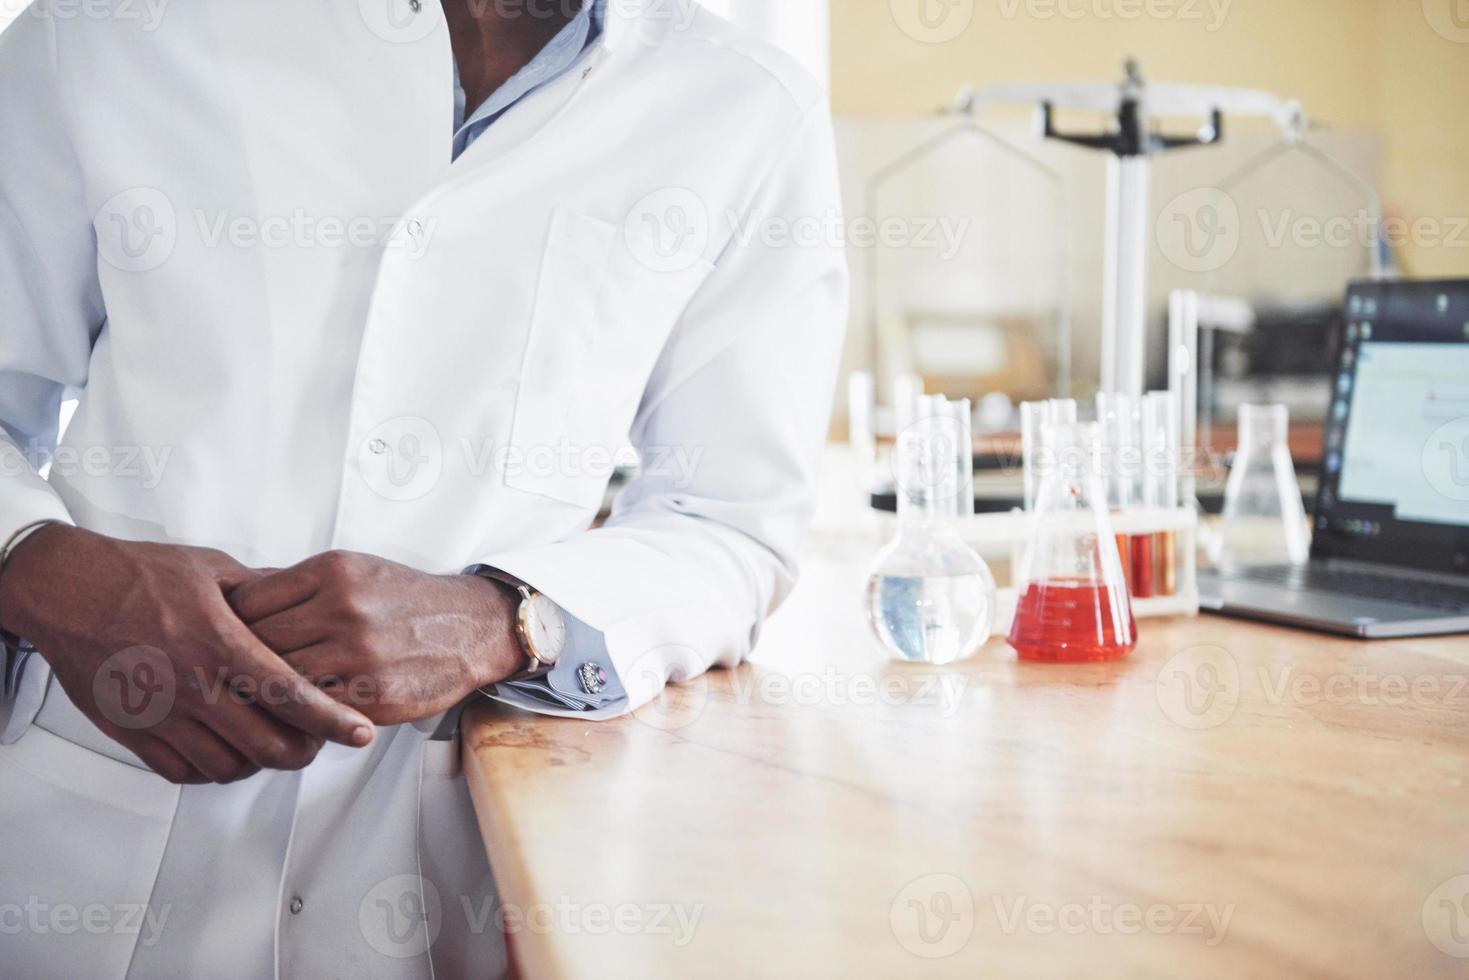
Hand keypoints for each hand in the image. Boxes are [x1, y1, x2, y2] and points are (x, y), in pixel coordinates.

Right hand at [0, 525, 374, 783]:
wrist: (66, 590)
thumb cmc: (137, 574)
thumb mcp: (212, 569)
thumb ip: (265, 590)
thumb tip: (309, 597)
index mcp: (217, 641)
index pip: (289, 693)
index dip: (331, 720)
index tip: (359, 732)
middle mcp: (190, 684)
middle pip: (265, 744)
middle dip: (303, 751)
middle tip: (316, 741)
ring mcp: (160, 713)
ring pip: (226, 766)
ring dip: (258, 762)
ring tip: (273, 743)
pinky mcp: (133, 731)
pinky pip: (182, 772)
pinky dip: (212, 770)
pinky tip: (226, 750)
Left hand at [228, 550, 521, 725]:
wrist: (472, 627)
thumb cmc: (406, 599)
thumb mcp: (355, 569)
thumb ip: (301, 586)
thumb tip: (235, 604)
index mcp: (332, 571)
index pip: (248, 602)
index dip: (227, 625)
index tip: (221, 639)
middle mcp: (343, 609)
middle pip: (256, 643)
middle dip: (238, 662)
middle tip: (223, 676)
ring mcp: (359, 654)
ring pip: (279, 681)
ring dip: (262, 694)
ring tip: (251, 699)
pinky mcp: (373, 696)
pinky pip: (314, 710)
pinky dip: (297, 714)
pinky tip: (292, 713)